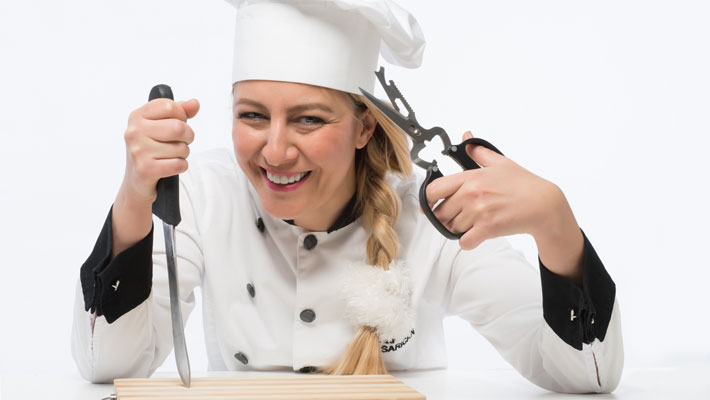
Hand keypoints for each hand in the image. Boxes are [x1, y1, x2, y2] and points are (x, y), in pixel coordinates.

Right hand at [121, 98, 199, 203]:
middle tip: (181, 141)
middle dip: (187, 136)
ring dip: (183, 153)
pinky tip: (170, 166)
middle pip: (178, 127)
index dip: (181, 116)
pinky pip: (179, 164)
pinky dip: (181, 166)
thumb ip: (179, 112)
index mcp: (137, 116)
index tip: (177, 123)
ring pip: (181, 148)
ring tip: (171, 155)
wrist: (137, 180)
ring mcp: (138, 151)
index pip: (170, 106)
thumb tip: (194, 103)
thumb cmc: (152, 148)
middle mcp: (134, 132)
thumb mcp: (161, 125)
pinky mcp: (145, 169)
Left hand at [425, 131, 571, 249]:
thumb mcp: (500, 162)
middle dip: (446, 216)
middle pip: (440, 212)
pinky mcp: (488, 229)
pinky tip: (476, 235)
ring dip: (458, 229)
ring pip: (451, 228)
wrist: (544, 205)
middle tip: (458, 215)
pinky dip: (467, 241)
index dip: (428, 199)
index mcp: (471, 177)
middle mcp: (472, 194)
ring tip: (473, 222)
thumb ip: (478, 152)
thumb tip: (466, 138)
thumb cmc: (524, 185)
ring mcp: (479, 212)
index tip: (431, 204)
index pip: (434, 189)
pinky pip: (464, 242)